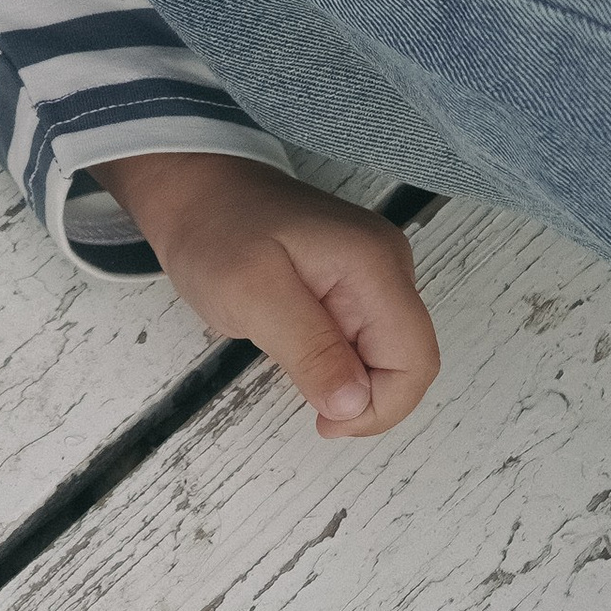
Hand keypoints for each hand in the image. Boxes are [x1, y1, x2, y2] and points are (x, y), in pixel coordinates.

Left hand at [101, 150, 440, 437]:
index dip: (378, 408)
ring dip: (346, 381)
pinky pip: (364, 344)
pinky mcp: (356, 284)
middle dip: (362, 397)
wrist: (196, 189)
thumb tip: (355, 405)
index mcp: (374, 263)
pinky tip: (297, 346)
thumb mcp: (252, 294)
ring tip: (290, 355)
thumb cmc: (216, 231)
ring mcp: (375, 273)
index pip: (414, 360)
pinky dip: (336, 363)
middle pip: (407, 363)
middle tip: (301, 393)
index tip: (323, 420)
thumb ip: (310, 349)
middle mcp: (389, 265)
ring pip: (387, 359)